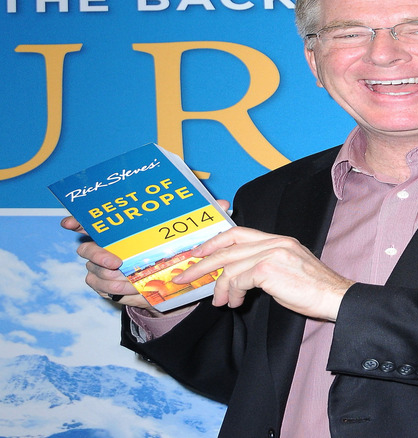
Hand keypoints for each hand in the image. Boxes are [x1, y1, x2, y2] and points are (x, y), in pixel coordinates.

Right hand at [60, 200, 231, 315]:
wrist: (171, 278)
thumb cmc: (175, 248)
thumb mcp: (190, 233)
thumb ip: (202, 219)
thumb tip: (223, 204)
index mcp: (122, 229)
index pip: (93, 220)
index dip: (78, 219)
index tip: (69, 222)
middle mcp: (107, 245)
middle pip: (87, 247)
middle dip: (97, 254)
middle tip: (116, 261)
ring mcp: (104, 266)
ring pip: (93, 271)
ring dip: (108, 277)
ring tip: (127, 282)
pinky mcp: (108, 285)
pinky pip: (100, 289)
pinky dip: (111, 291)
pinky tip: (126, 291)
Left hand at [173, 227, 353, 320]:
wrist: (335, 297)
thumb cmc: (315, 290)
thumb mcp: (289, 270)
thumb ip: (265, 266)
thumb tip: (240, 279)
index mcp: (279, 240)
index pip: (239, 232)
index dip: (215, 242)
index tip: (199, 253)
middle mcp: (274, 242)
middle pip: (227, 247)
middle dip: (202, 263)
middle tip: (184, 277)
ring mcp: (271, 253)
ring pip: (229, 265)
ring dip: (219, 287)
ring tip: (220, 302)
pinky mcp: (268, 269)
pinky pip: (238, 279)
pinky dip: (232, 293)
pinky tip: (236, 303)